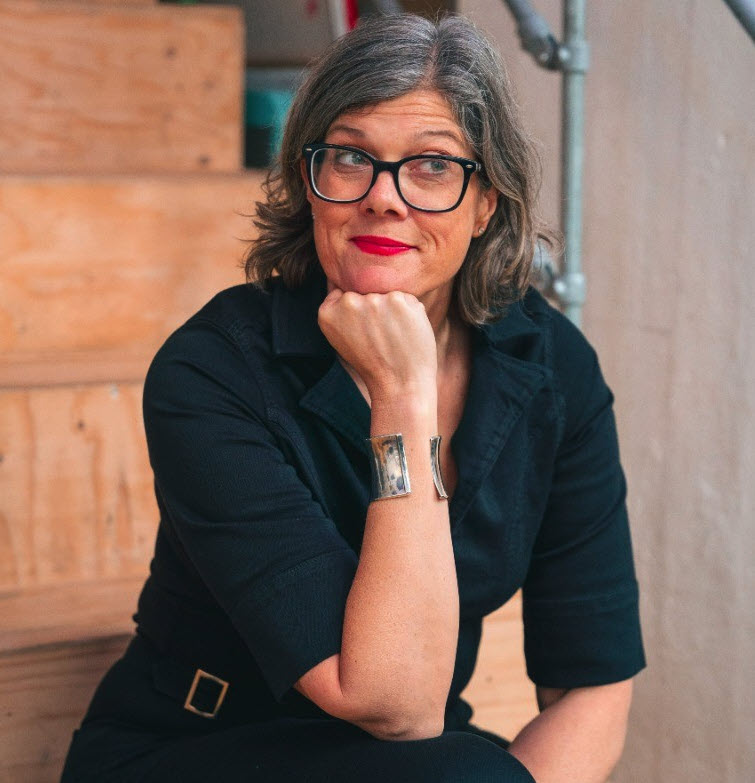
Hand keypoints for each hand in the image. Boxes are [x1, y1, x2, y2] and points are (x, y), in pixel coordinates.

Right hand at [318, 288, 436, 396]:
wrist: (399, 385)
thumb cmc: (374, 363)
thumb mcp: (343, 337)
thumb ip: (341, 308)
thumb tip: (342, 277)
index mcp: (326, 311)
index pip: (344, 292)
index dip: (359, 312)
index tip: (363, 332)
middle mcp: (348, 302)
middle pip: (366, 292)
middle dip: (376, 310)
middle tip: (380, 338)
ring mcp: (374, 300)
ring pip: (386, 293)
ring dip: (394, 309)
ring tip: (393, 337)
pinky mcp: (399, 300)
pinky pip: (406, 297)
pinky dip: (410, 312)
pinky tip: (406, 332)